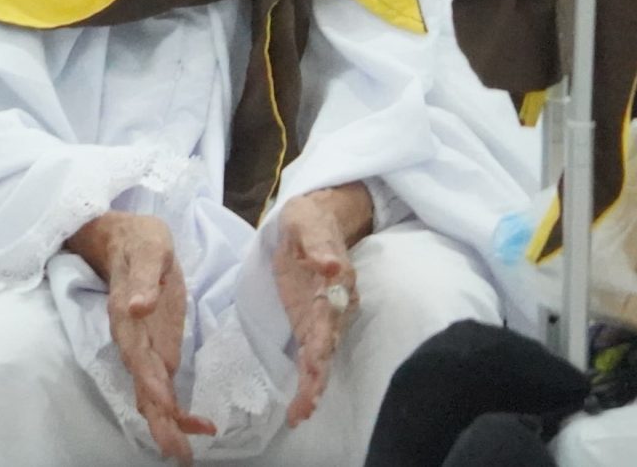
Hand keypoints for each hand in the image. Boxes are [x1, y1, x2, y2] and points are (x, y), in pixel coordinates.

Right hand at [67, 213, 214, 463]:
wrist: (125, 240)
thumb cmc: (140, 241)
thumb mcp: (148, 249)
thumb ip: (144, 279)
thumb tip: (138, 307)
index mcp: (128, 318)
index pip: (138, 357)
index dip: (151, 384)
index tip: (168, 406)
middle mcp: (132, 341)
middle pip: (142, 387)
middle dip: (160, 421)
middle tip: (180, 453)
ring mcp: (143, 349)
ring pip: (150, 395)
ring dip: (167, 424)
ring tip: (184, 454)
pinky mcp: (156, 350)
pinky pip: (161, 387)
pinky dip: (175, 409)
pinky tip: (195, 425)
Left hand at [274, 188, 367, 427]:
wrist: (314, 221)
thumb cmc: (309, 222)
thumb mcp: (308, 225)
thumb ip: (318, 245)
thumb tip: (329, 265)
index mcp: (336, 285)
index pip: (330, 317)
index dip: (323, 342)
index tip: (316, 363)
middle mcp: (336, 307)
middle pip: (328, 346)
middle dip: (318, 378)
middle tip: (305, 407)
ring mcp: (324, 318)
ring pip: (321, 358)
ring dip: (313, 387)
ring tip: (300, 414)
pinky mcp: (310, 323)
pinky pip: (311, 356)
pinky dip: (307, 380)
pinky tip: (300, 403)